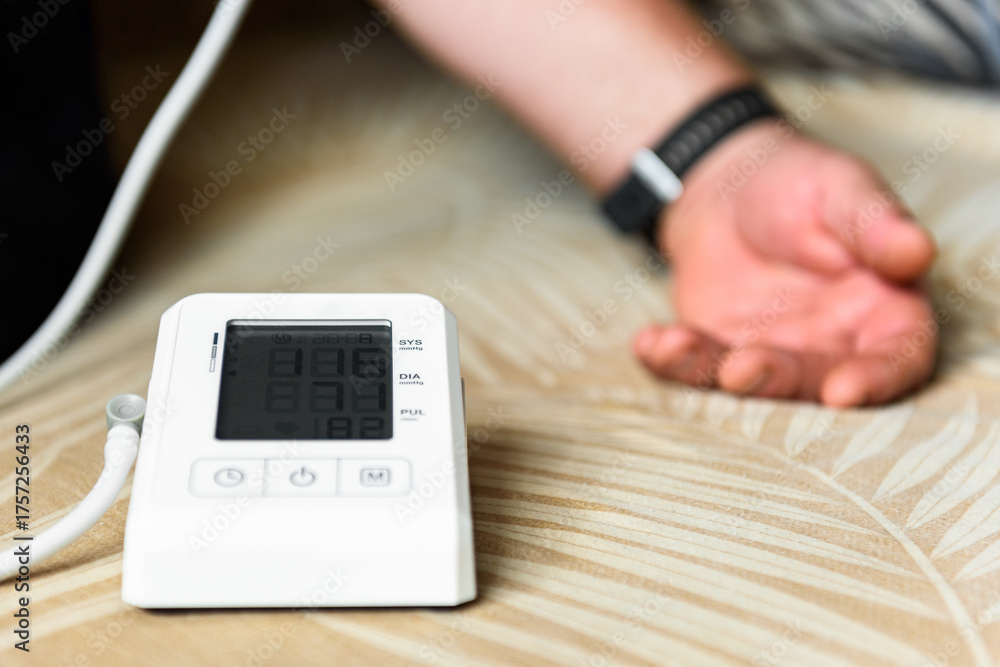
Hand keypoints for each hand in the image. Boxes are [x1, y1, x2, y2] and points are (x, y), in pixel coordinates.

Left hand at [633, 121, 937, 406]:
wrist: (727, 185)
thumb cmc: (801, 183)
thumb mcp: (842, 189)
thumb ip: (875, 224)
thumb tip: (916, 251)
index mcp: (883, 310)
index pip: (897, 358)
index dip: (877, 380)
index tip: (845, 391)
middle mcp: (832, 345)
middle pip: (815, 382)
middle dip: (778, 381)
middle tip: (742, 369)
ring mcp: (773, 353)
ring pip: (751, 382)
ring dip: (714, 375)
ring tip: (678, 348)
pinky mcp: (720, 350)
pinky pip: (696, 366)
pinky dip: (671, 362)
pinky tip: (649, 343)